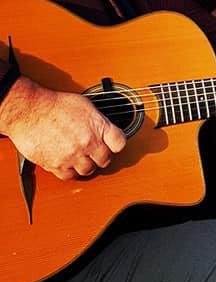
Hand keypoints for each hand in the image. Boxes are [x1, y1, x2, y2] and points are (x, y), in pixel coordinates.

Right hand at [0, 76, 125, 180]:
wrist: (30, 111)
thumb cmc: (54, 104)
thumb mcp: (85, 105)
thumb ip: (98, 121)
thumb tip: (104, 128)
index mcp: (98, 127)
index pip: (120, 143)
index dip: (116, 144)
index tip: (113, 144)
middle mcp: (88, 143)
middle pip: (105, 160)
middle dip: (102, 157)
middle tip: (96, 153)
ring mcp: (72, 155)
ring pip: (88, 170)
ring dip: (86, 165)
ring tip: (82, 158)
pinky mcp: (56, 165)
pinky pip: (69, 176)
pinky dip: (70, 171)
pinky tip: (68, 163)